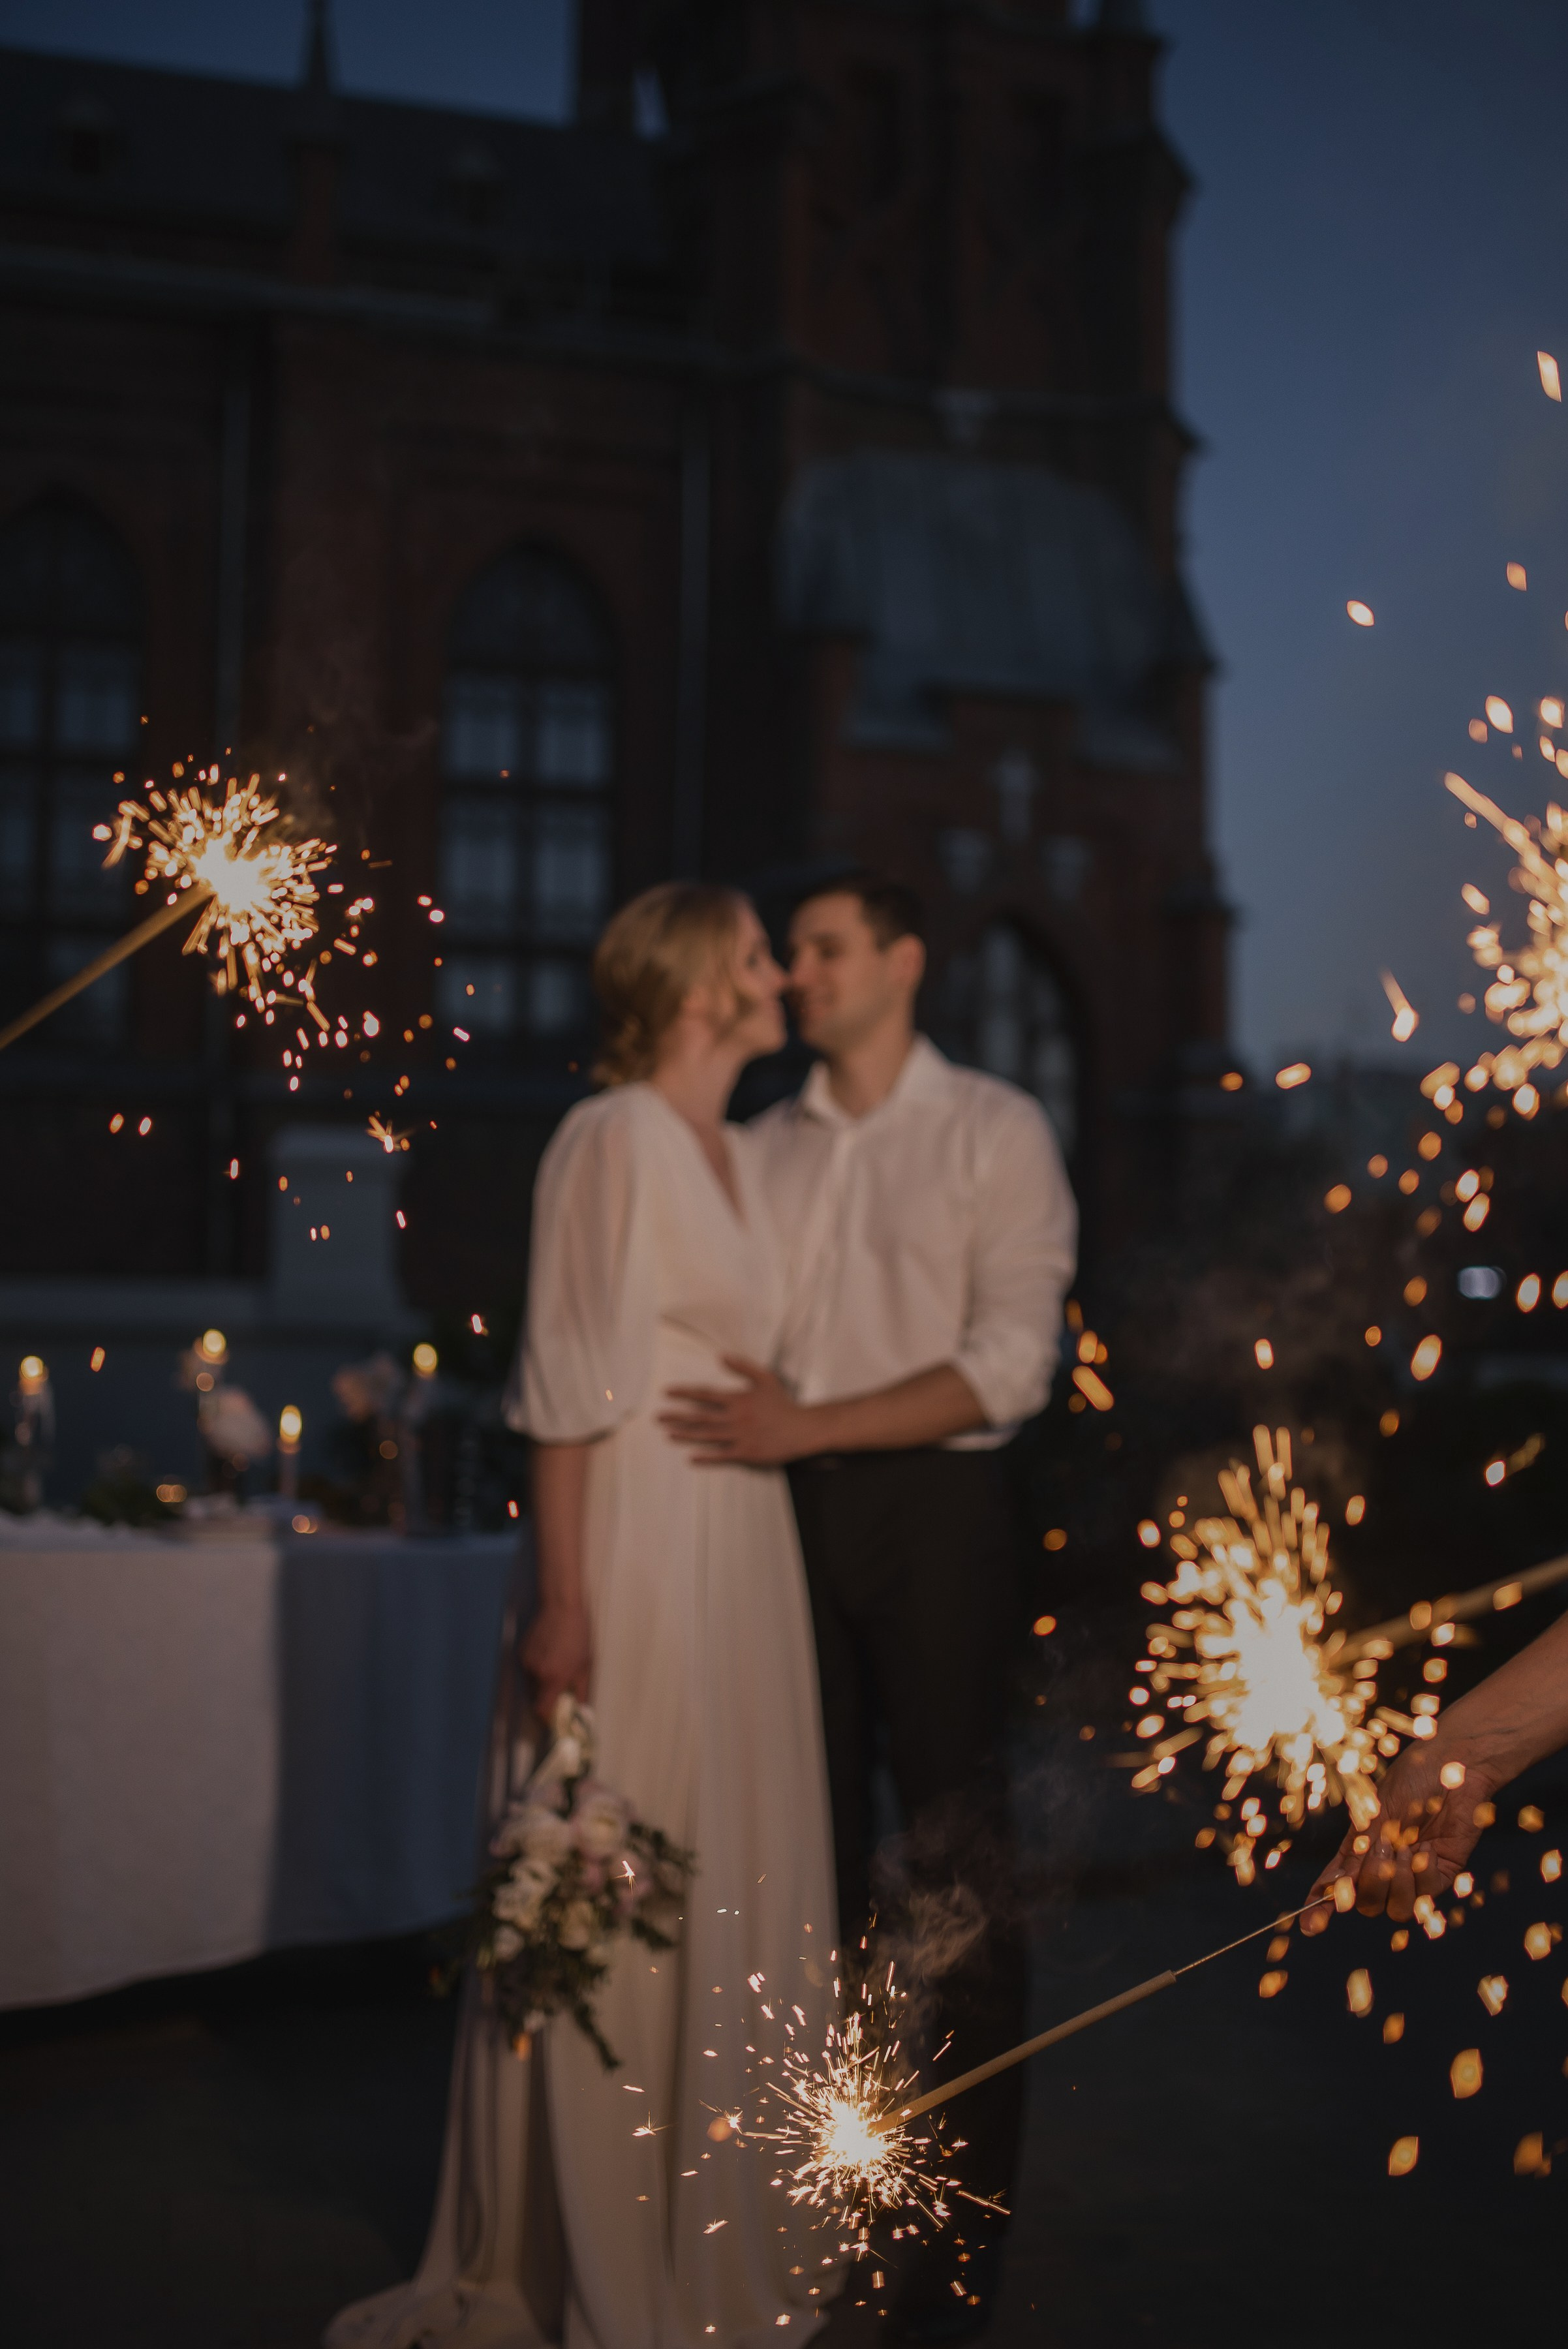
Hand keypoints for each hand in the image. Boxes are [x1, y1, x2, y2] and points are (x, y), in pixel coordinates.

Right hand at [522, 1600, 590, 1727]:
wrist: (562, 1608)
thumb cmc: (579, 1636)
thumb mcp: (585, 1665)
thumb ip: (581, 1690)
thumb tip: (580, 1709)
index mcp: (554, 1678)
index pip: (541, 1709)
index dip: (546, 1717)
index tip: (553, 1716)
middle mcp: (537, 1673)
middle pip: (536, 1697)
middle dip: (546, 1696)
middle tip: (558, 1689)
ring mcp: (527, 1661)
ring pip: (531, 1682)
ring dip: (541, 1681)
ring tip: (555, 1664)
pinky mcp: (522, 1651)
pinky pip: (528, 1667)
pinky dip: (536, 1667)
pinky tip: (548, 1653)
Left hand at [659, 1357, 816, 1464]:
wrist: (802, 1429)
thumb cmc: (783, 1403)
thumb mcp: (765, 1378)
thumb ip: (742, 1366)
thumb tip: (720, 1356)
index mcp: (737, 1399)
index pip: (704, 1395)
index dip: (683, 1393)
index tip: (665, 1392)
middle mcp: (735, 1418)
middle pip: (699, 1417)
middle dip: (676, 1416)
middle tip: (657, 1417)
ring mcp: (740, 1437)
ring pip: (706, 1436)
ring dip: (685, 1435)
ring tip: (668, 1433)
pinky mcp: (746, 1453)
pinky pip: (722, 1456)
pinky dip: (706, 1457)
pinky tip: (691, 1457)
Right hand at [1301, 1740, 1499, 1933]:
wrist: (1454, 1767)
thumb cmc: (1412, 1780)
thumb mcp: (1376, 1815)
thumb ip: (1360, 1852)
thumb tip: (1339, 1885)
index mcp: (1361, 1848)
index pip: (1338, 1885)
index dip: (1321, 1907)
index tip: (1309, 1926)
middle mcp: (1385, 1865)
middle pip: (1368, 1904)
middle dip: (1371, 1882)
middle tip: (1383, 1848)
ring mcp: (1414, 1873)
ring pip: (1398, 1909)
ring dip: (1399, 1880)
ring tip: (1408, 1848)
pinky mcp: (1443, 1874)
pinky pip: (1427, 1895)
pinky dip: (1423, 1873)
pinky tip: (1428, 1848)